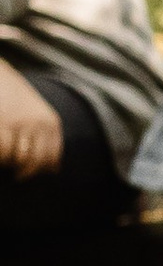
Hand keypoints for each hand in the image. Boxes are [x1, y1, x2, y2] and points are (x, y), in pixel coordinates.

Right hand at [0, 56, 62, 174]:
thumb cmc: (9, 91)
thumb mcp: (33, 111)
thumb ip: (44, 137)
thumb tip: (54, 170)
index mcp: (50, 122)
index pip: (50, 158)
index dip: (38, 170)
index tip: (26, 172)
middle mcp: (39, 124)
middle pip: (34, 162)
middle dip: (23, 171)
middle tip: (15, 173)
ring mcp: (20, 123)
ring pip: (16, 159)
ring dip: (8, 162)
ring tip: (4, 155)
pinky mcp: (2, 124)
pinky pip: (3, 151)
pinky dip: (0, 155)